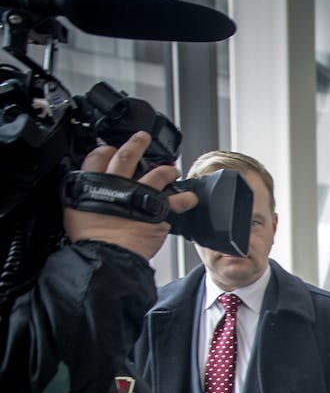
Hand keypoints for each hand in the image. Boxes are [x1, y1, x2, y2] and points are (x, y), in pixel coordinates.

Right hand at [62, 131, 197, 259]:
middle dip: (136, 145)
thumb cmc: (91, 240)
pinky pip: (175, 200)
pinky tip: (190, 198)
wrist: (107, 255)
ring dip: (166, 170)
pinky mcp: (157, 209)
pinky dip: (185, 199)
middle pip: (127, 157)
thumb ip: (82, 203)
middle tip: (143, 137)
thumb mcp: (75, 215)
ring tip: (172, 169)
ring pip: (156, 174)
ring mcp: (139, 194)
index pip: (95, 158)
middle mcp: (117, 184)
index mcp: (93, 185)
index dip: (103, 151)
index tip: (109, 148)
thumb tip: (83, 202)